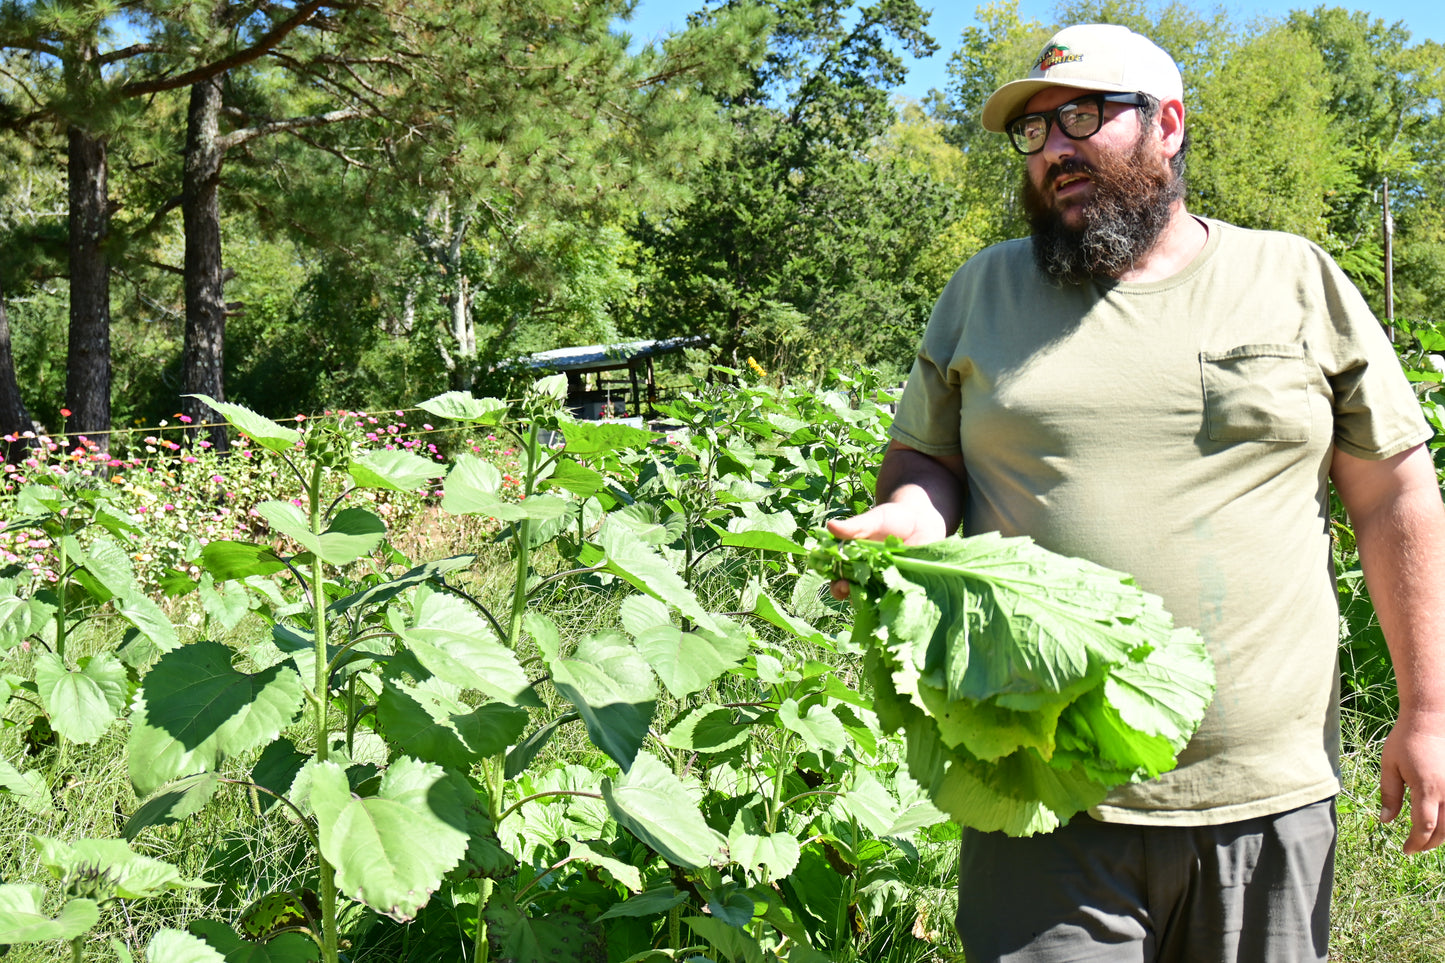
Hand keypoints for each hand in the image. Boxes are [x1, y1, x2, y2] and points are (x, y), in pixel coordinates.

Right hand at [824, 502, 947, 599]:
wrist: (923, 520)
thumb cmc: (894, 518)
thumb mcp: (875, 519)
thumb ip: (855, 526)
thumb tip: (830, 526)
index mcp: (855, 561)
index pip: (840, 577)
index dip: (837, 584)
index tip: (840, 584)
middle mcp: (869, 575)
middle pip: (856, 592)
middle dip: (854, 596)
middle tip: (857, 594)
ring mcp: (887, 582)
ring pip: (877, 598)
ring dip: (876, 602)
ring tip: (878, 601)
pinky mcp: (906, 586)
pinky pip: (899, 598)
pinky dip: (898, 602)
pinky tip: (899, 602)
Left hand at [1379, 709, 1444, 852]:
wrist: (1430, 720)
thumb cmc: (1406, 741)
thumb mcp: (1389, 766)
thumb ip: (1389, 795)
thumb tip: (1385, 821)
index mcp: (1427, 788)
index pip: (1424, 826)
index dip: (1415, 842)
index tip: (1405, 849)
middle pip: (1444, 831)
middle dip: (1429, 844)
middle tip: (1415, 848)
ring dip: (1443, 836)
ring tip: (1427, 840)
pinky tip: (1441, 825)